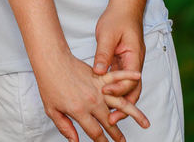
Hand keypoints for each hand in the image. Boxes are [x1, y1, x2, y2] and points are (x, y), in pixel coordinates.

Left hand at [35, 52, 149, 141]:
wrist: (50, 61)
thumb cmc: (48, 84)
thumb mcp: (51, 110)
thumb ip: (64, 126)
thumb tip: (75, 141)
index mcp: (79, 111)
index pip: (95, 132)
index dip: (102, 141)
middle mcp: (92, 101)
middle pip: (110, 122)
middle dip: (117, 135)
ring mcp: (97, 88)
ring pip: (120, 102)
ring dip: (134, 114)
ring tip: (145, 123)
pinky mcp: (98, 75)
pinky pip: (116, 76)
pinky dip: (128, 75)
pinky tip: (138, 76)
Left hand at [94, 3, 145, 117]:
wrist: (124, 9)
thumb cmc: (117, 19)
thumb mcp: (108, 34)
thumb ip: (103, 53)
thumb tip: (97, 72)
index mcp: (134, 57)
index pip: (130, 80)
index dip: (118, 89)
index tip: (104, 92)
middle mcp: (134, 64)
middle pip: (133, 90)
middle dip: (123, 106)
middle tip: (111, 119)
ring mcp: (129, 65)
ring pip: (127, 89)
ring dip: (119, 102)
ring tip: (108, 117)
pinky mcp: (121, 64)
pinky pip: (120, 82)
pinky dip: (114, 92)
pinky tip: (103, 100)